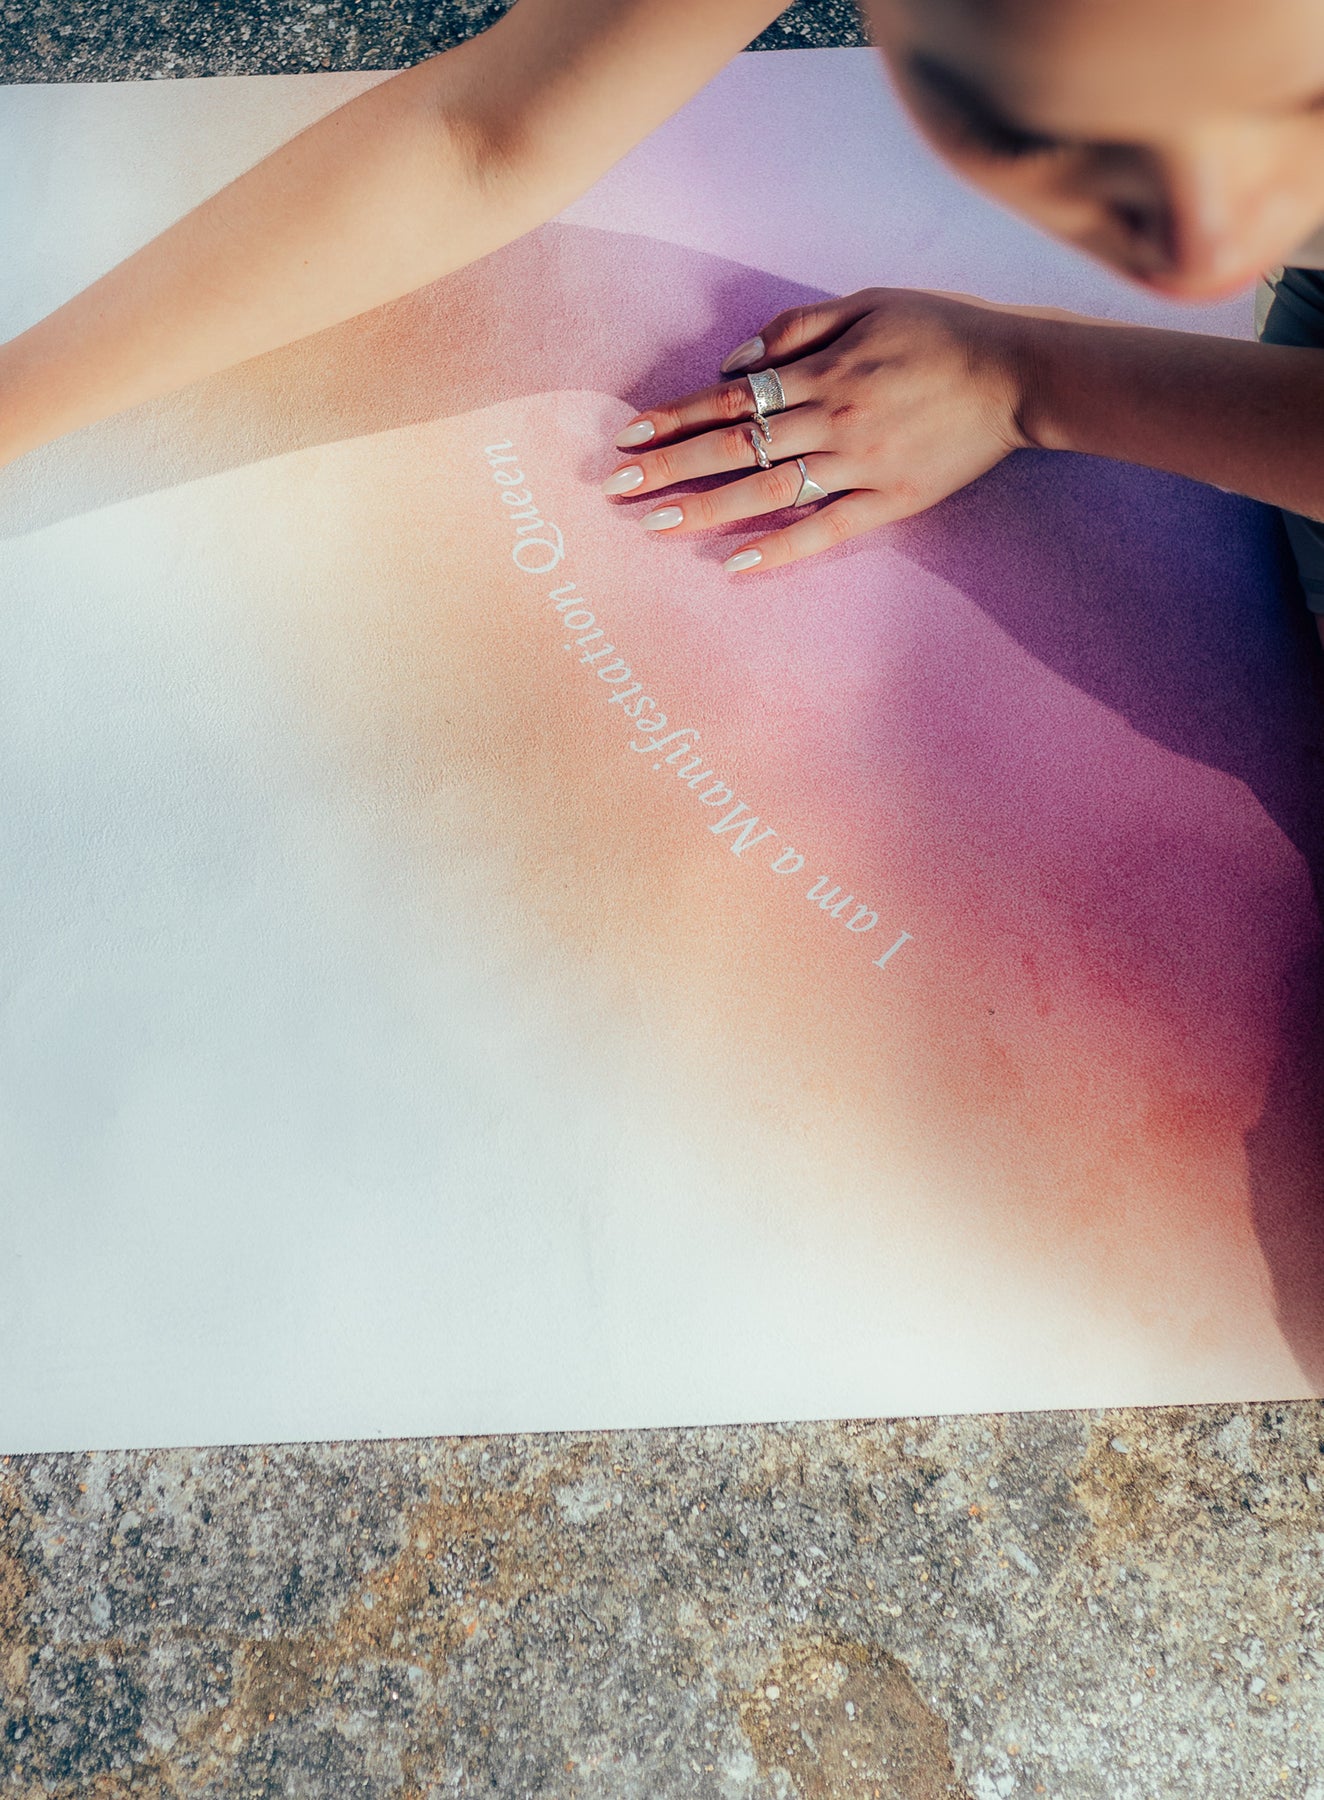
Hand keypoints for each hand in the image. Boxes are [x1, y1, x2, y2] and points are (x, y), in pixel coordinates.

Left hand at [601, 287, 1041, 573]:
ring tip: (655, 525)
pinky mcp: (890, 502)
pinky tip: (734, 566)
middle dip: (672, 466)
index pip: (732, 396)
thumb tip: (732, 362)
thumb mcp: (869, 303)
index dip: (677, 415)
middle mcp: (834, 420)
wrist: (1019, 374)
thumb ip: (798, 328)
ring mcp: (861, 466)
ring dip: (707, 509)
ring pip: (769, 491)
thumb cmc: (941, 330)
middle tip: (618, 487)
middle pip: (737, 446)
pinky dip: (780, 549)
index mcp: (825, 371)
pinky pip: (826, 531)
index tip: (630, 433)